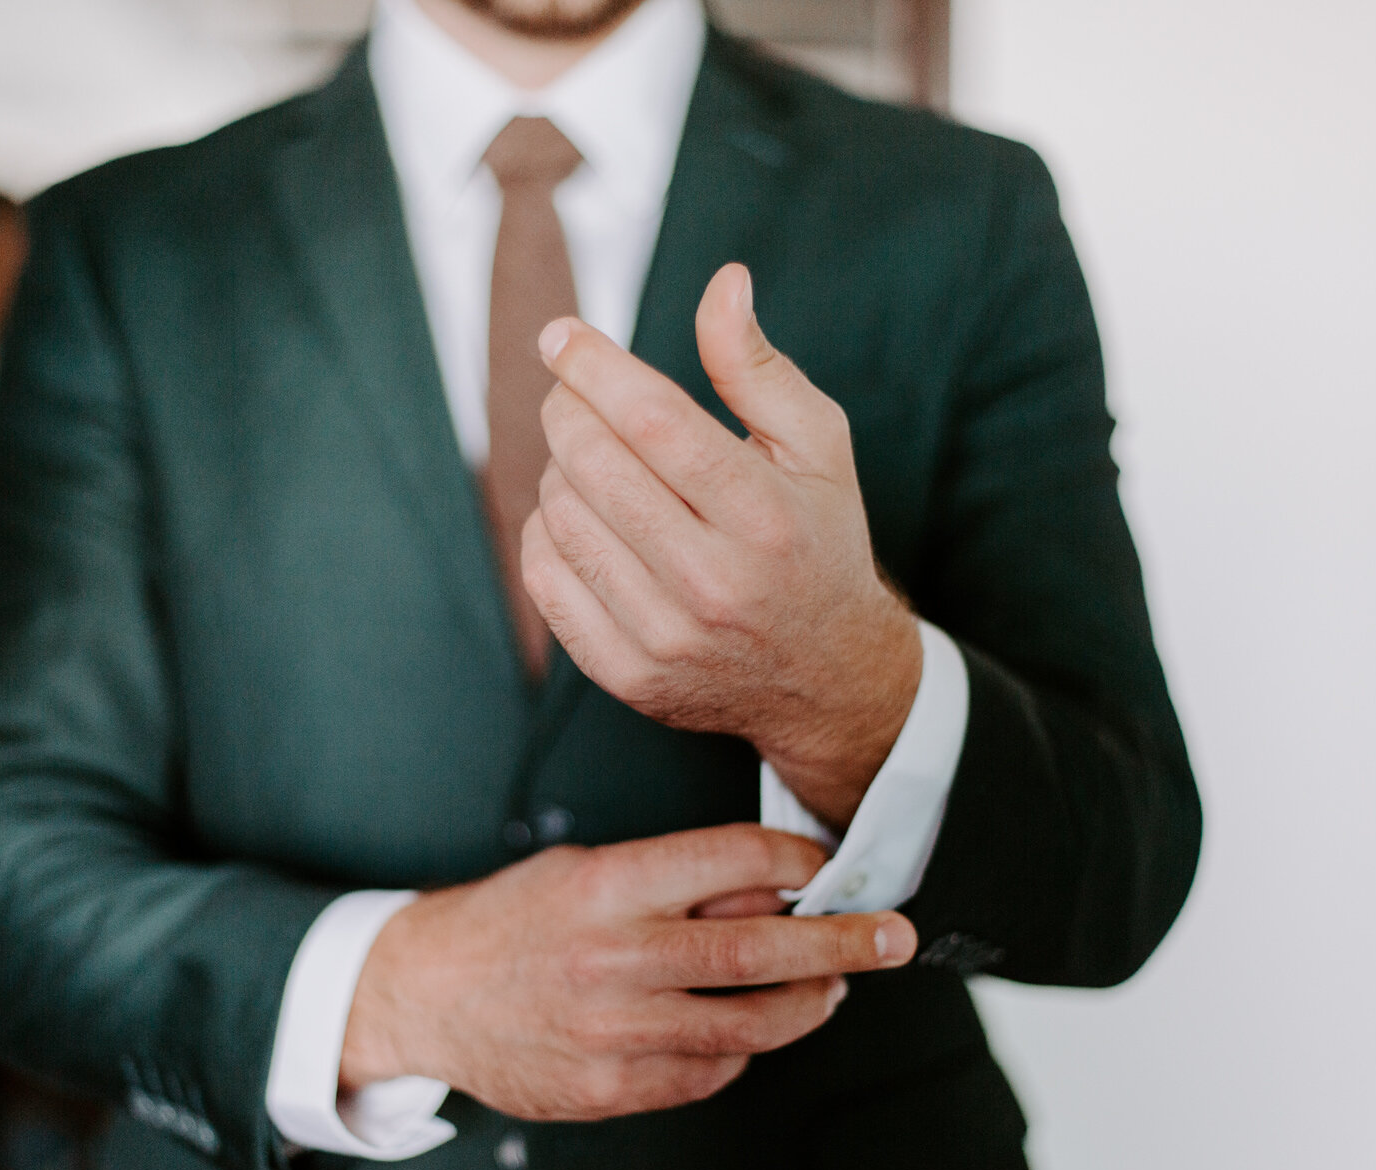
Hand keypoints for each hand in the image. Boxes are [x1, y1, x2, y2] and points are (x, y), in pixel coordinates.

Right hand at [340, 824, 917, 1120]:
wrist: (424, 993)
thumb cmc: (514, 921)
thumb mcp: (585, 869)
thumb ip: (674, 880)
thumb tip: (774, 887)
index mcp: (610, 886)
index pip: (736, 861)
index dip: (802, 863)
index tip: (832, 869)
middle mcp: (616, 957)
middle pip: (761, 950)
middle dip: (844, 941)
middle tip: (895, 936)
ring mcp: (615, 1031)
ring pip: (749, 1026)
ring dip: (808, 1004)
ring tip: (832, 988)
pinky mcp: (611, 1087)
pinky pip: (708, 1074)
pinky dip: (741, 1052)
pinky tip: (744, 1031)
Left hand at [522, 263, 921, 828]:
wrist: (830, 679)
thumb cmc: (818, 541)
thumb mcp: (818, 446)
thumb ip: (759, 367)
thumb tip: (722, 284)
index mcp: (767, 516)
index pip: (654, 421)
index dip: (595, 367)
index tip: (562, 337)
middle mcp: (715, 583)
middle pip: (595, 466)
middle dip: (567, 409)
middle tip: (574, 395)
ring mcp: (667, 637)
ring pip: (561, 518)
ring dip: (560, 470)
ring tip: (592, 462)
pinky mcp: (629, 676)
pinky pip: (545, 581)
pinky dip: (546, 533)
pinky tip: (581, 518)